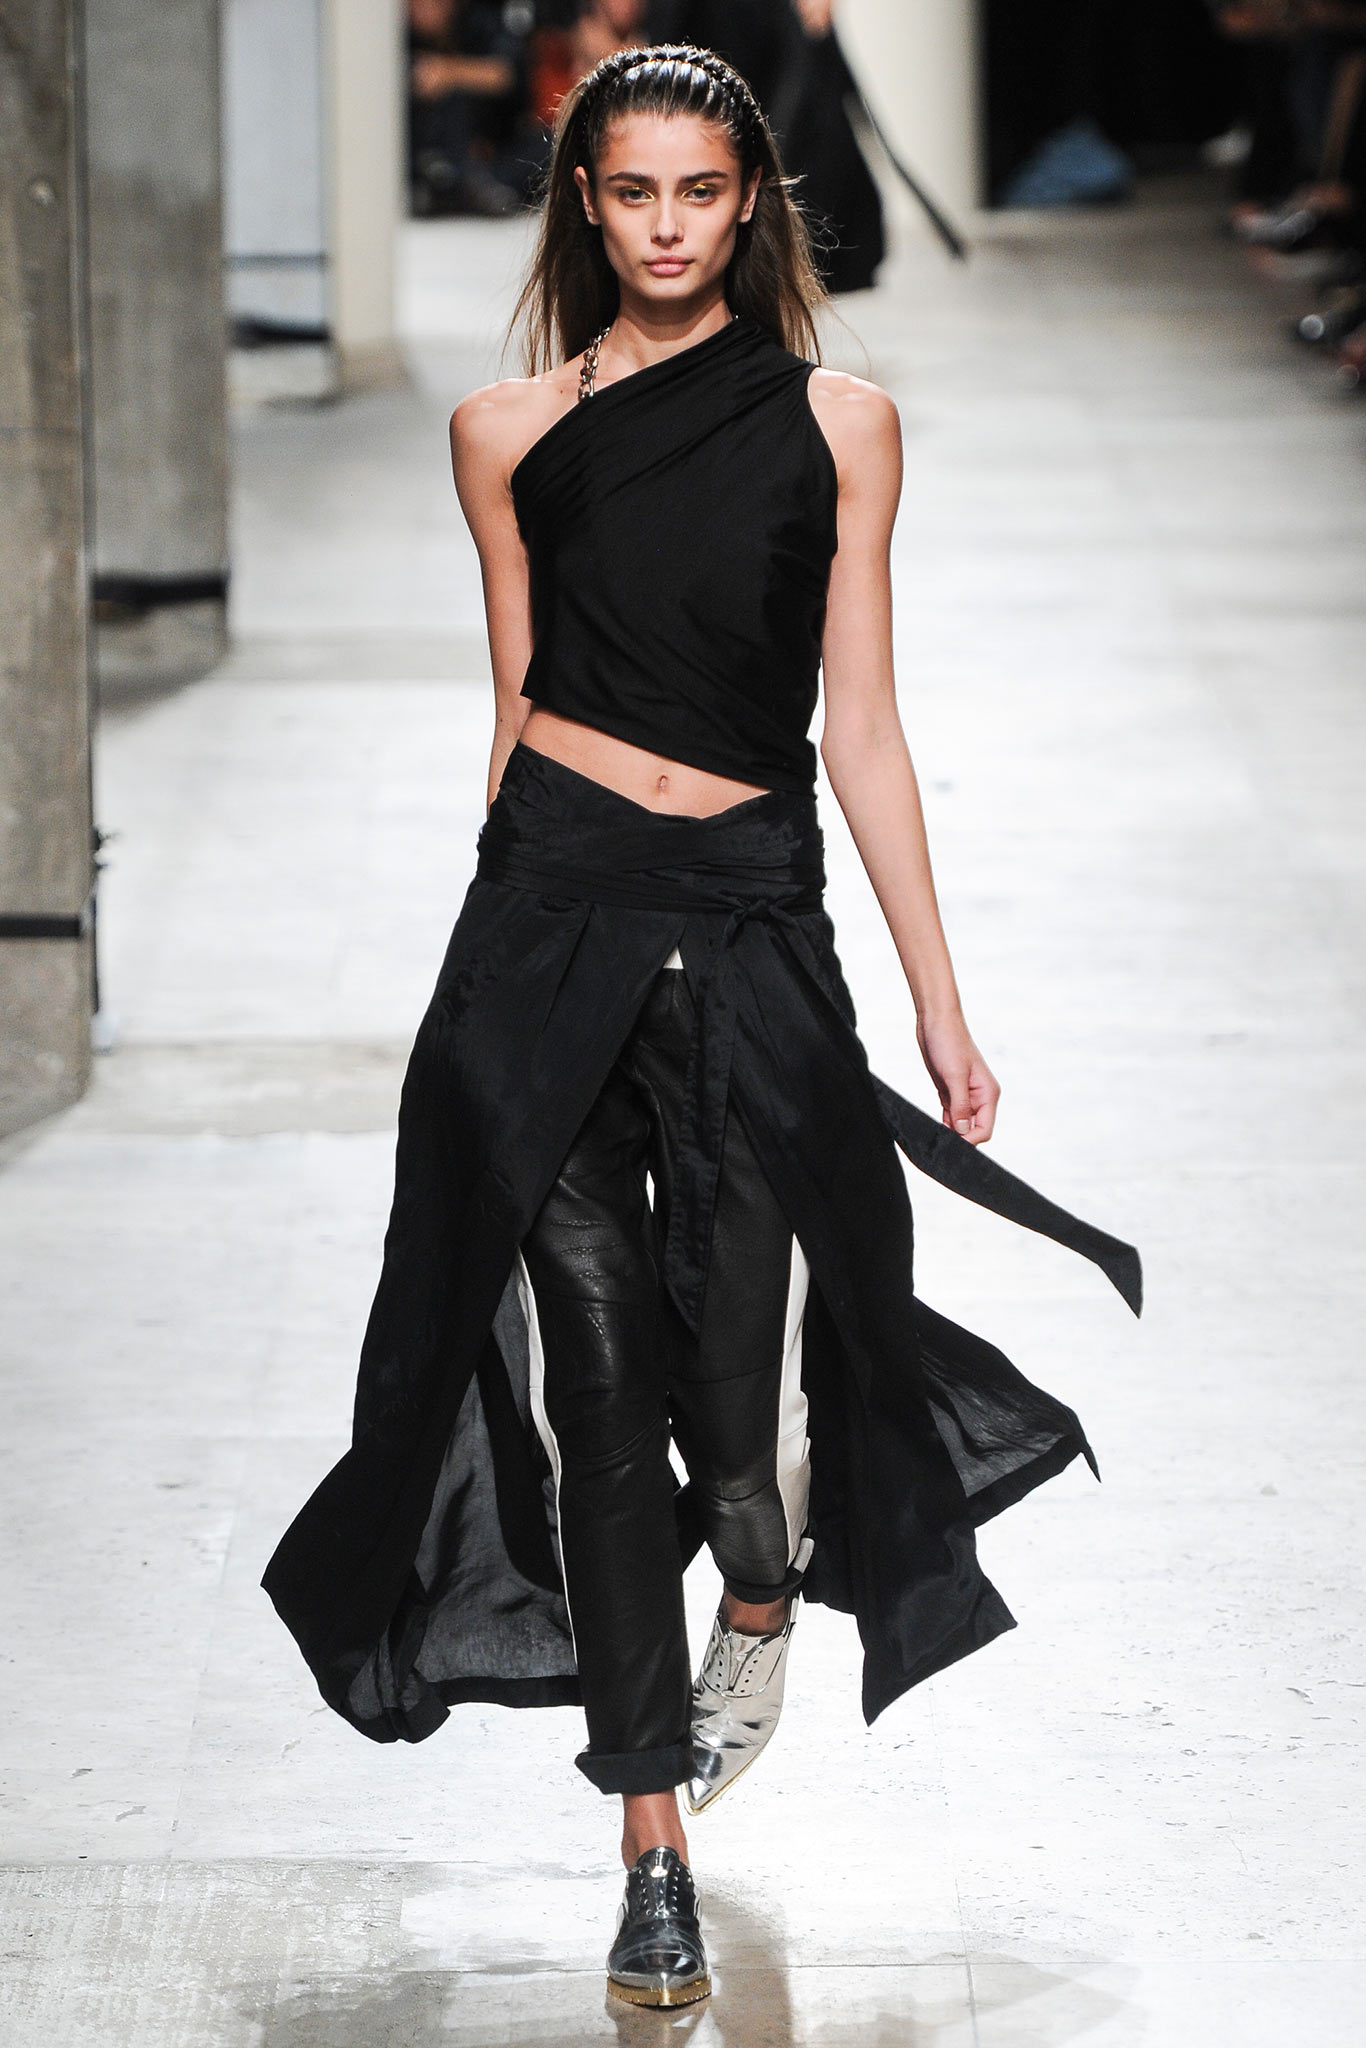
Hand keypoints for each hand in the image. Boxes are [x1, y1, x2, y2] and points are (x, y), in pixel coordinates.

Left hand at [916, 1013, 999, 1144]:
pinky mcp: (950, 1092)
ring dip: (950, 1132)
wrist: (936, 1022)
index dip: (969, 1140)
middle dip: (960, 1138)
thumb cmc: (949, 1042)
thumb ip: (960, 1106)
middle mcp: (980, 1097)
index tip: (950, 1144)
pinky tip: (933, 1126)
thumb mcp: (954, 1076)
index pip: (984, 1130)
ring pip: (961, 1125)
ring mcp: (965, 1095)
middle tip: (940, 1142)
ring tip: (935, 1135)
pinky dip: (943, 1123)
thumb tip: (963, 1132)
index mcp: (988, 1094)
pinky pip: (950, 1116)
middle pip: (974, 1130)